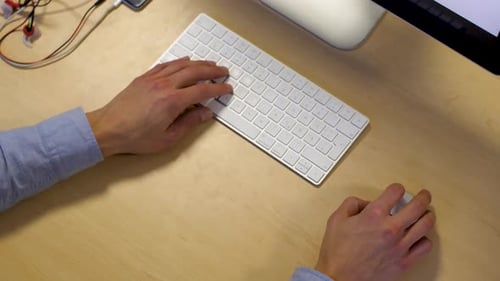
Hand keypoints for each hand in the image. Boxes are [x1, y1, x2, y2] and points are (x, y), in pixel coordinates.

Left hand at [86, 57, 230, 156]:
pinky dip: (179, 61)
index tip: (228, 88)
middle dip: (212, 70)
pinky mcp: (144, 78)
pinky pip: (166, 65)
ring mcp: (153, 79)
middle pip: (195, 72)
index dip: (218, 89)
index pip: (203, 90)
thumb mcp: (168, 138)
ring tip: (210, 64)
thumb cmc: (137, 138)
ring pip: (181, 65)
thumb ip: (190, 123)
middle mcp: (165, 85)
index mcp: (173, 102)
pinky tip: (186, 61)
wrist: (107, 129)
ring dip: (199, 63)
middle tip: (224, 72)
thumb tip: (206, 113)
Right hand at [315, 183, 434, 280]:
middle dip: (423, 197)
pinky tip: (419, 237)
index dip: (397, 188)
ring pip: (426, 225)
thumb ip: (351, 204)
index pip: (395, 192)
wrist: (340, 279)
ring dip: (428, 216)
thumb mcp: (336, 220)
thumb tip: (365, 203)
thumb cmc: (337, 253)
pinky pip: (424, 247)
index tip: (397, 190)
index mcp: (373, 216)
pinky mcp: (404, 262)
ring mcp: (399, 246)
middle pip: (418, 206)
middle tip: (424, 195)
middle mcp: (390, 229)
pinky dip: (424, 239)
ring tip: (427, 214)